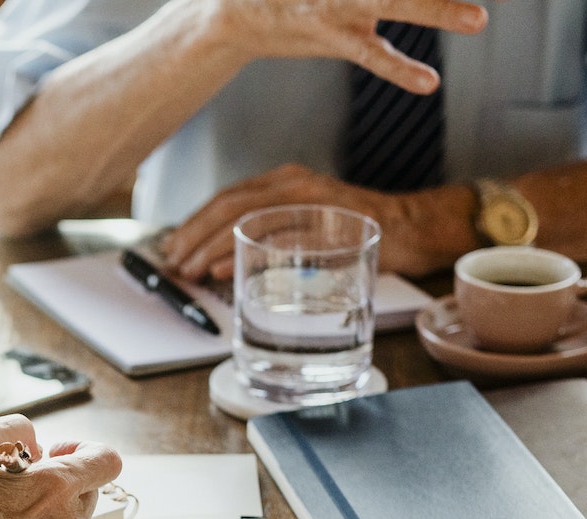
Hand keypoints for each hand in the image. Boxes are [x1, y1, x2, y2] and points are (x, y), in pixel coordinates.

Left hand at [159, 165, 462, 280]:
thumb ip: (271, 230)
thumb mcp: (307, 221)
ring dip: (212, 246)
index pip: (227, 197)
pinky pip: (281, 238)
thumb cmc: (356, 230)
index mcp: (285, 181)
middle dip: (194, 236)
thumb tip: (222, 257)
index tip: (172, 247)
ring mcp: (314, 202)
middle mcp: (295, 184)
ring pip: (249, 219)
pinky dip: (249, 253)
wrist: (414, 227)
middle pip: (230, 206)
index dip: (194, 223)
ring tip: (190, 269)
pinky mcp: (330, 225)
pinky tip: (226, 267)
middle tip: (173, 263)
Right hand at [210, 0, 489, 85]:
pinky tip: (429, 82)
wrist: (235, 11)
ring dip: (439, 9)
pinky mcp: (331, 36)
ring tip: (480, 19)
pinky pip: (371, 54)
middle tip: (493, 1)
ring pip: (396, 1)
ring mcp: (341, 4)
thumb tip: (389, 11)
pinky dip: (400, 69)